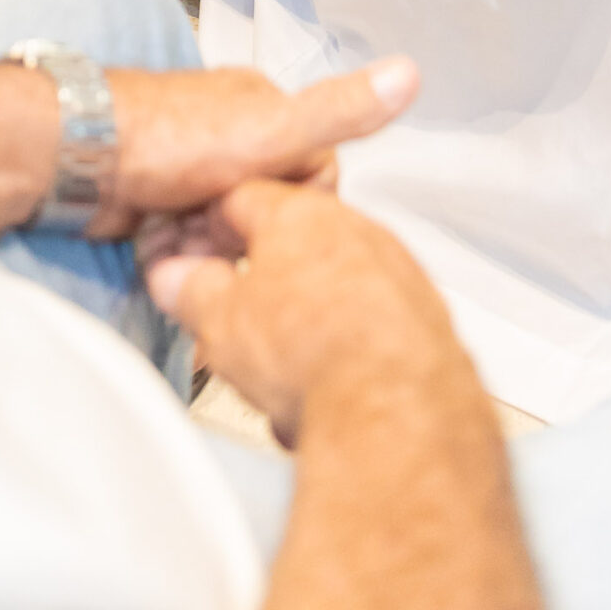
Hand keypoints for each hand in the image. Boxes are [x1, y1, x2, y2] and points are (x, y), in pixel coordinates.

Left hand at [89, 55, 416, 239]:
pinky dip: (179, 256)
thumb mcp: (269, 132)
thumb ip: (339, 110)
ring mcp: (189, 166)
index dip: (294, 210)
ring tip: (182, 251)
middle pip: (268, 210)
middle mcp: (228, 131)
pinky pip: (188, 242)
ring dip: (210, 253)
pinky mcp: (156, 199)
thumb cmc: (170, 140)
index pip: (315, 176)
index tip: (264, 218)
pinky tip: (162, 258)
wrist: (75, 158)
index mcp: (263, 105)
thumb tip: (410, 72)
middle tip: (213, 240)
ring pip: (228, 232)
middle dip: (246, 236)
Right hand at [142, 174, 460, 443]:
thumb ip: (191, 290)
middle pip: (297, 252)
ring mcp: (402, 277)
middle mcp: (360, 233)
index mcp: (302, 215)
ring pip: (339, 297)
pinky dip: (355, 359)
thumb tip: (177, 280)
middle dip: (267, 297)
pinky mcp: (432, 325)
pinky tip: (335, 399)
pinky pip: (378, 333)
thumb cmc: (316, 356)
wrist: (395, 413)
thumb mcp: (219, 322)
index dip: (212, 230)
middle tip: (244, 336)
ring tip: (289, 388)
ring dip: (311, 334)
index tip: (200, 259)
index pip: (242, 198)